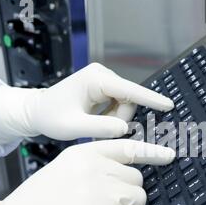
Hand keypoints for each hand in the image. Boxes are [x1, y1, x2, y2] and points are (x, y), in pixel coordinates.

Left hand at [0, 63, 173, 144]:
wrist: (36, 111)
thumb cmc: (51, 117)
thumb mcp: (73, 126)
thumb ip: (100, 128)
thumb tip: (125, 128)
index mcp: (95, 79)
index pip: (129, 90)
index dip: (150, 99)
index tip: (168, 105)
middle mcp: (102, 76)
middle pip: (129, 100)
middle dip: (120, 118)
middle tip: (100, 128)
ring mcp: (104, 81)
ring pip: (125, 104)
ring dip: (115, 118)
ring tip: (93, 124)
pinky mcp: (104, 88)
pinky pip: (119, 105)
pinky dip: (111, 116)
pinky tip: (95, 119)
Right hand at [0, 140, 174, 204]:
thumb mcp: (62, 174)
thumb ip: (93, 170)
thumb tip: (122, 181)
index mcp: (83, 154)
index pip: (128, 147)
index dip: (152, 152)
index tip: (169, 155)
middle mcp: (94, 168)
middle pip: (137, 181)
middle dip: (128, 198)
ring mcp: (100, 191)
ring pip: (138, 202)